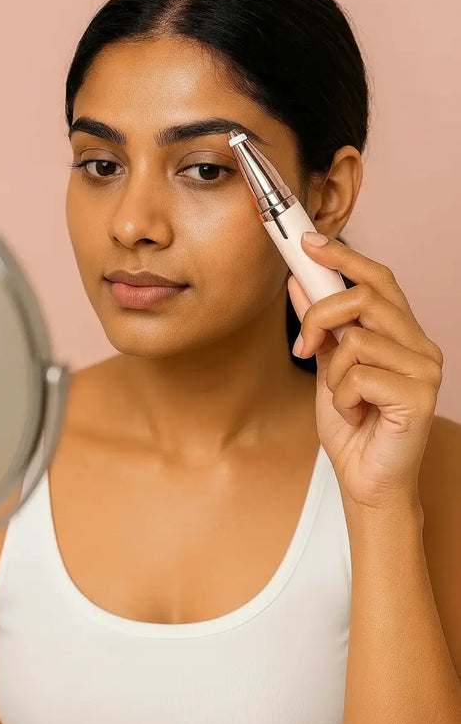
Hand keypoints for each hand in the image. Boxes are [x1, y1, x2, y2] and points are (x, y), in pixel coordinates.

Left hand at [287, 232, 443, 510]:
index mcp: (401, 335)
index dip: (344, 256)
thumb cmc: (353, 428)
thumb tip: (298, 283)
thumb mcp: (327, 368)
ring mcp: (424, 369)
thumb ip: (320, 327)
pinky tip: (356, 416)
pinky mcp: (419, 395)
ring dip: (333, 373)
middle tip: (303, 346)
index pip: (378, 280)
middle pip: (365, 297)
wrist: (365, 482)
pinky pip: (359, 375)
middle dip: (320, 316)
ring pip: (356, 339)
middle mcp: (419, 345)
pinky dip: (343, 398)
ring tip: (344, 399)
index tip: (308, 241)